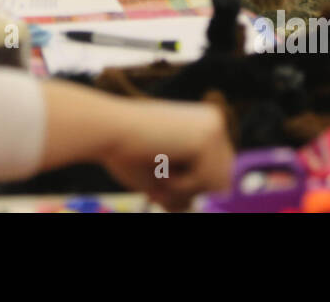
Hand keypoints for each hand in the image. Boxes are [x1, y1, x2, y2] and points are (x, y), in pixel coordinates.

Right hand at [98, 99, 233, 211]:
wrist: (107, 128)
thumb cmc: (125, 150)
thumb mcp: (161, 175)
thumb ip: (181, 190)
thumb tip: (190, 206)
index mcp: (204, 124)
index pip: (215, 173)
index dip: (188, 183)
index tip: (161, 172)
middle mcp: (215, 122)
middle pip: (222, 180)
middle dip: (190, 187)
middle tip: (159, 175)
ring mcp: (215, 128)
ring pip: (218, 184)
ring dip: (184, 187)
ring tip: (159, 165)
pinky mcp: (209, 137)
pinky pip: (207, 183)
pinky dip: (181, 184)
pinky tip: (161, 161)